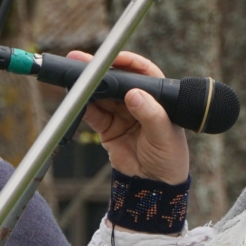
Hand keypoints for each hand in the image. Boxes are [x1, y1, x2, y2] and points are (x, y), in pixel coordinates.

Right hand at [69, 50, 189, 184]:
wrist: (154, 186)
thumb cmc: (170, 158)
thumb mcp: (164, 135)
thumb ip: (151, 115)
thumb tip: (134, 95)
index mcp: (158, 98)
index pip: (143, 73)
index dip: (129, 63)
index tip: (115, 59)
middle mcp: (139, 103)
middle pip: (117, 82)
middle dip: (100, 72)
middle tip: (82, 62)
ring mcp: (122, 115)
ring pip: (102, 96)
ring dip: (89, 89)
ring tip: (76, 81)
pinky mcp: (108, 129)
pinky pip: (94, 115)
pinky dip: (84, 108)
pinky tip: (77, 102)